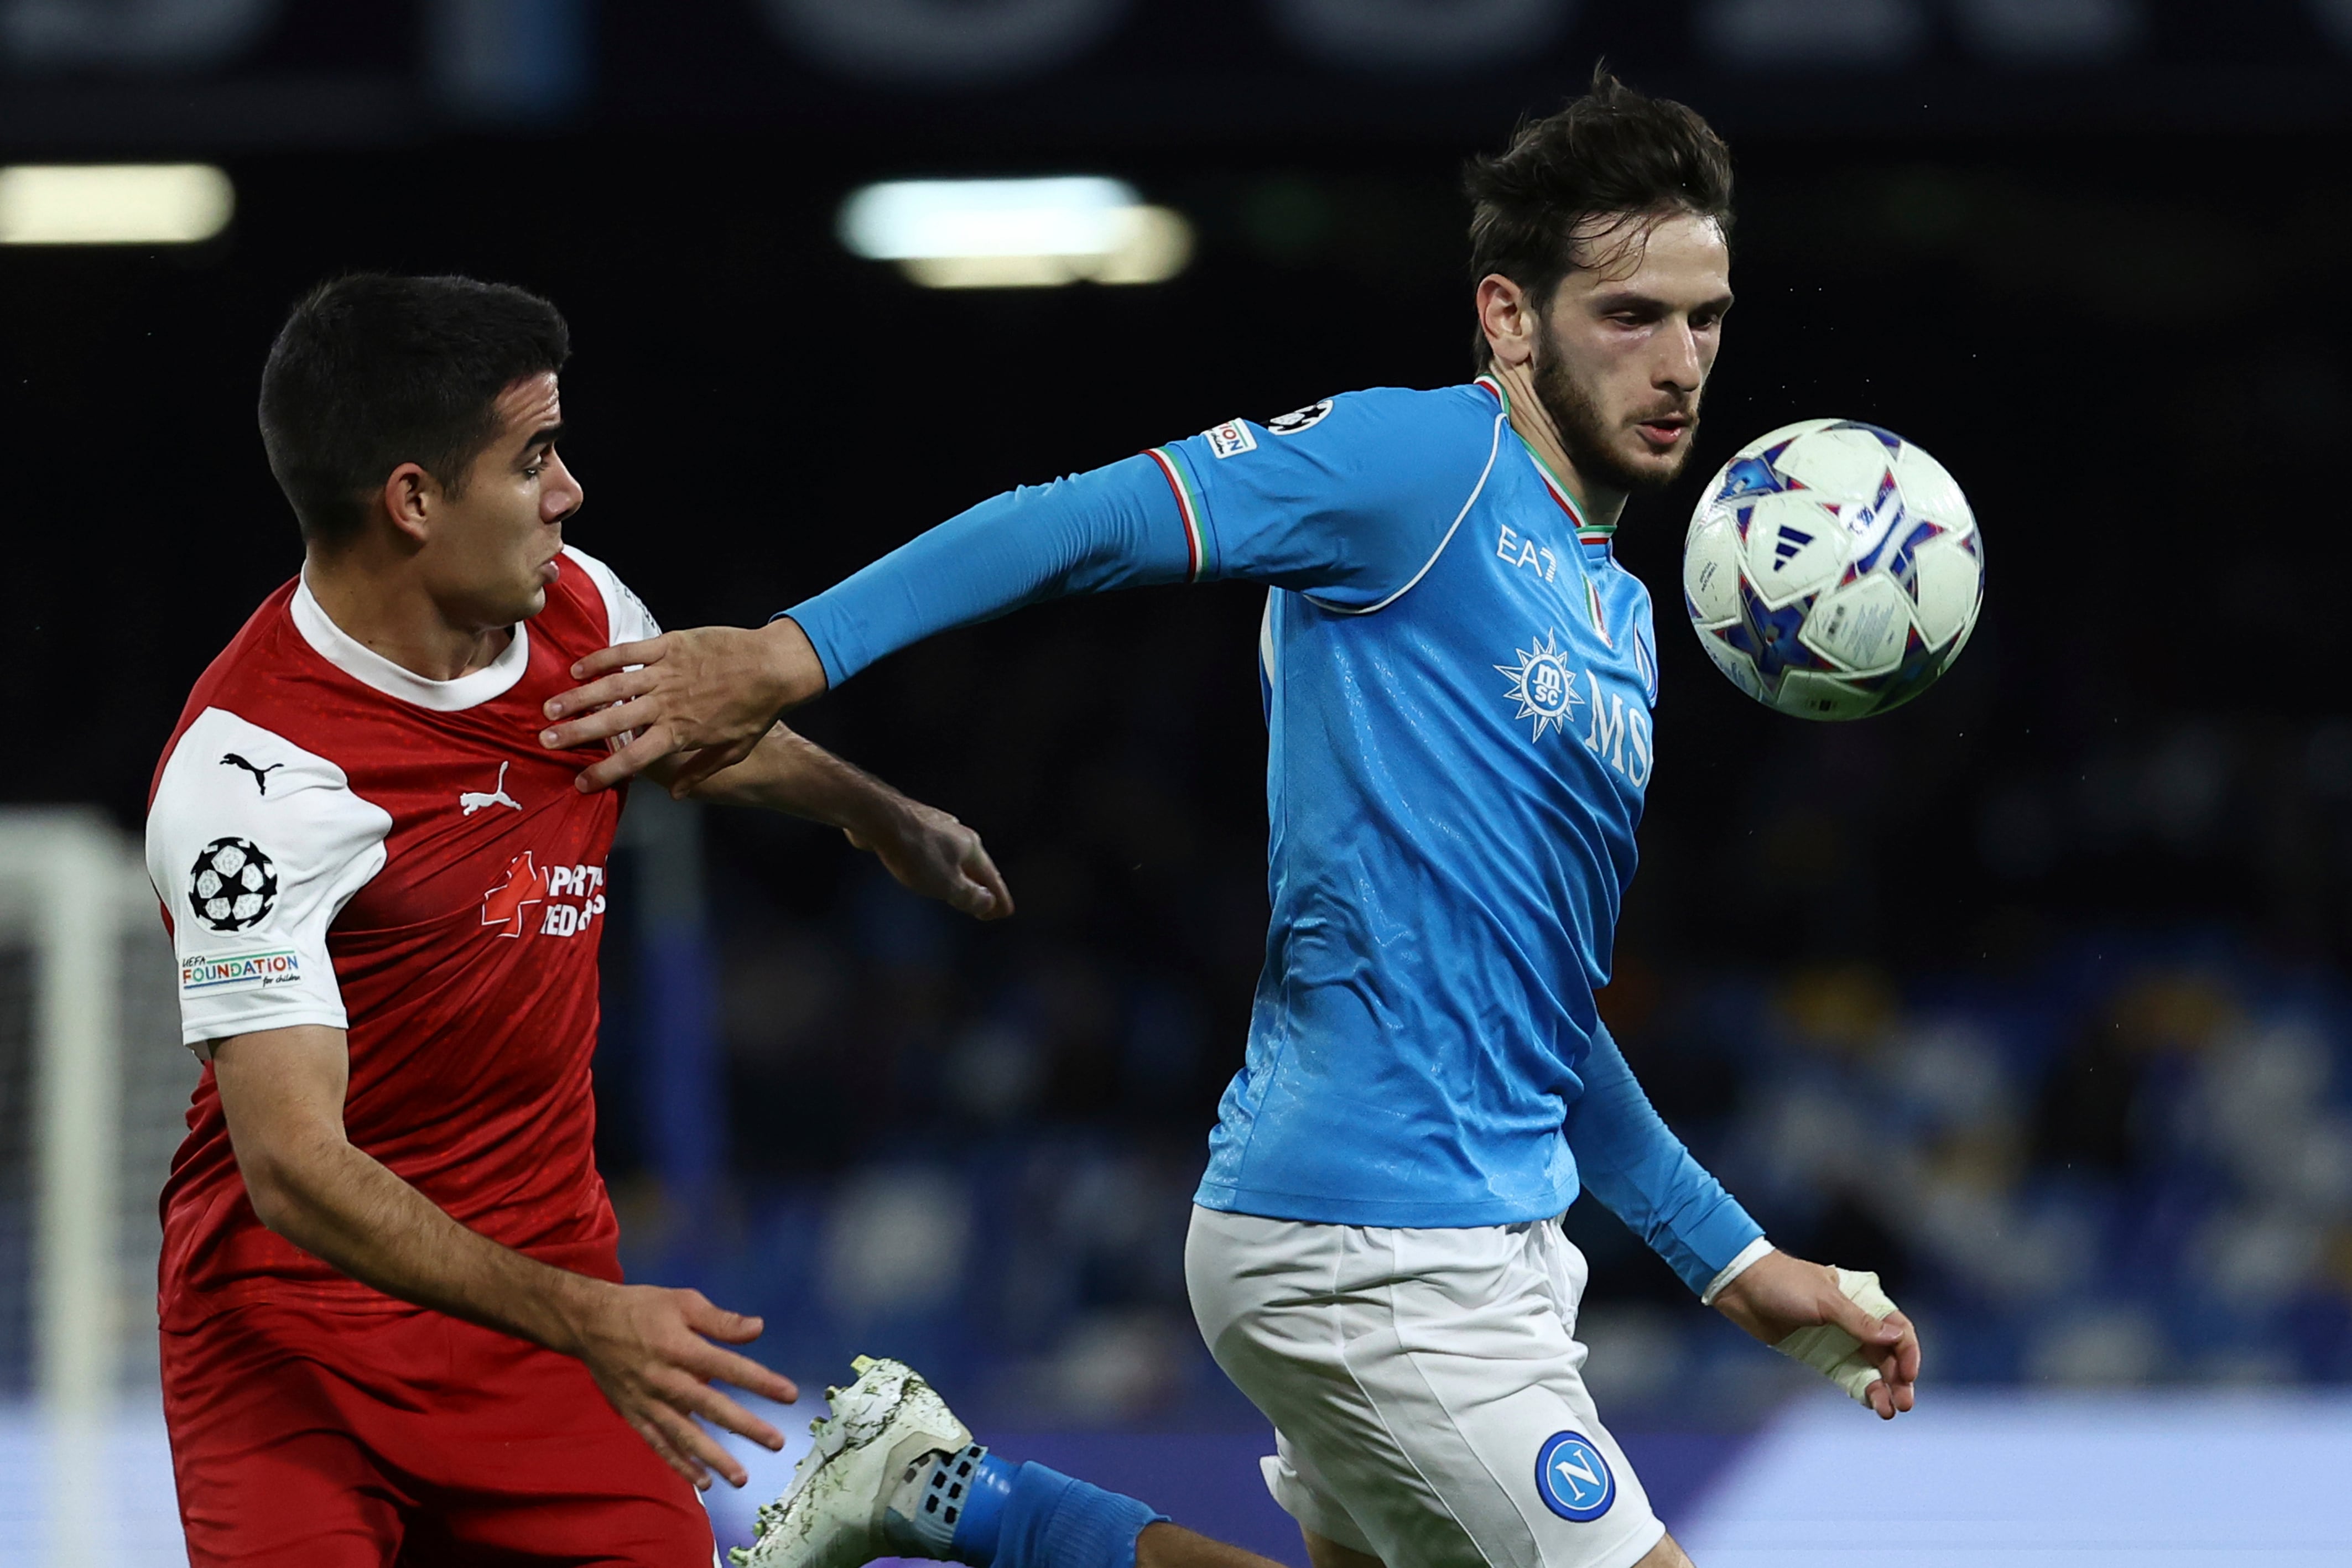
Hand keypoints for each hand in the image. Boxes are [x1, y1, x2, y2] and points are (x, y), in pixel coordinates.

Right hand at [540, 619, 827, 793]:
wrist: (775, 666)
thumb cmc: (757, 711)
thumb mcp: (734, 751)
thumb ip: (700, 771)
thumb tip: (673, 794)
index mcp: (679, 733)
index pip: (634, 757)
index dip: (604, 771)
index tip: (579, 782)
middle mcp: (666, 704)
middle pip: (612, 722)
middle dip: (576, 733)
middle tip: (546, 740)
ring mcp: (666, 672)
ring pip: (613, 686)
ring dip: (579, 697)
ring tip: (550, 706)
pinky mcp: (670, 645)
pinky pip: (629, 652)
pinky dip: (601, 659)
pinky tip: (578, 668)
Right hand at [565, 1282, 799, 1488]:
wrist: (588, 1324)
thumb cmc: (642, 1309)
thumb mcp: (682, 1301)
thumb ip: (720, 1320)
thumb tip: (758, 1328)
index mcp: (680, 1347)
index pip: (727, 1367)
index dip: (759, 1381)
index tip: (789, 1394)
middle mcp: (665, 1379)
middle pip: (710, 1406)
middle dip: (745, 1426)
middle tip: (776, 1443)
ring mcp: (648, 1402)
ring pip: (685, 1434)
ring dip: (714, 1457)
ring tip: (741, 1477)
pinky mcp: (634, 1415)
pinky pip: (659, 1444)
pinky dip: (679, 1464)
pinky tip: (703, 1481)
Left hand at [850, 801, 1014, 920]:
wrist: (879, 817)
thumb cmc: (915, 852)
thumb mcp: (947, 884)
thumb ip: (969, 895)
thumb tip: (988, 901)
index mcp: (971, 848)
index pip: (991, 878)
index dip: (999, 898)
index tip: (1005, 912)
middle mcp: (958, 834)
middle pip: (975, 865)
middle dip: (982, 886)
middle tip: (987, 904)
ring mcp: (935, 828)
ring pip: (954, 855)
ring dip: (961, 874)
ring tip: (960, 887)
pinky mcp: (913, 826)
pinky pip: (934, 850)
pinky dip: (940, 864)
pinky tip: (930, 867)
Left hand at [1712, 1250, 1920, 1418]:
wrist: (1743, 1287)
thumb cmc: (1784, 1283)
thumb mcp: (1825, 1300)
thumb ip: (1859, 1322)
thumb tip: (1894, 1338)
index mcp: (1862, 1299)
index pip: (1896, 1327)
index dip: (1907, 1351)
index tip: (1908, 1374)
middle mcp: (1855, 1322)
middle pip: (1887, 1354)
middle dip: (1899, 1378)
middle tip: (1905, 1403)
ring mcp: (1838, 1340)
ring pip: (1870, 1368)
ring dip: (1882, 1388)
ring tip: (1888, 1411)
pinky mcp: (1821, 1355)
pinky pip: (1848, 1376)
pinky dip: (1862, 1390)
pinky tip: (1872, 1404)